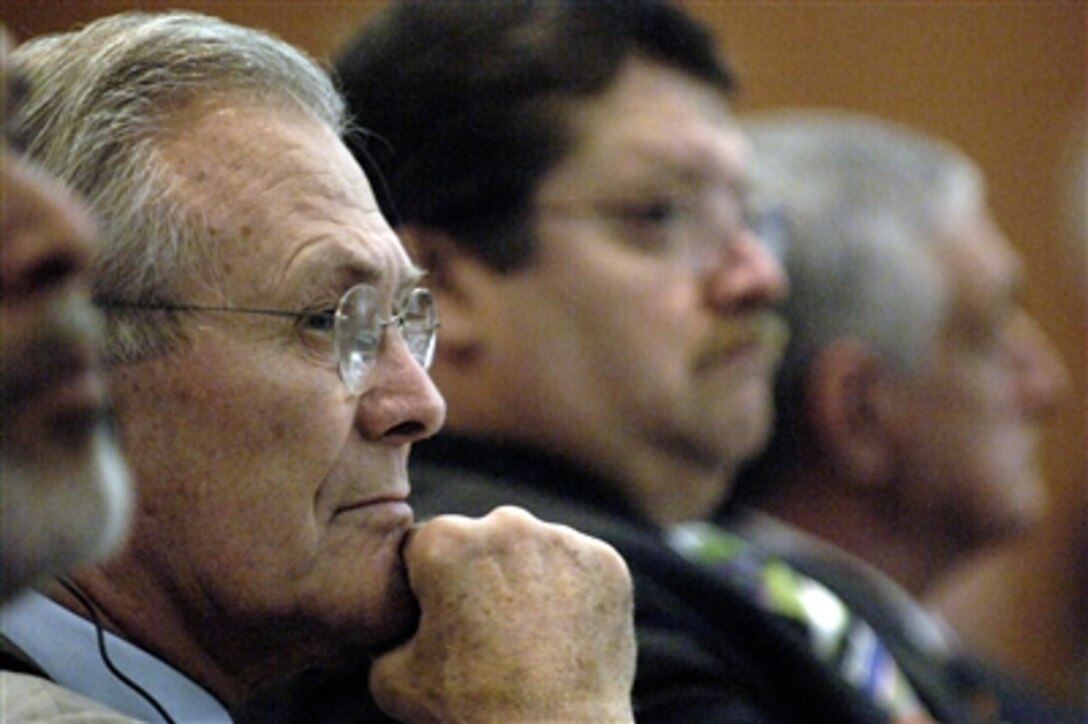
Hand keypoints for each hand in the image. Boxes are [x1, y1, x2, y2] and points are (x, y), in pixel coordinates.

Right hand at [370, 506, 634, 722]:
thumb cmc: (469, 710)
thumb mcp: (391, 678)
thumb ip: (386, 632)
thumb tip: (397, 620)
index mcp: (444, 540)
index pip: (426, 547)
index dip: (426, 586)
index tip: (438, 623)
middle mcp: (506, 523)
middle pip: (483, 540)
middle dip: (479, 574)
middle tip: (486, 632)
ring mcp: (563, 539)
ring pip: (534, 549)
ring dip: (527, 579)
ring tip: (528, 637)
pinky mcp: (606, 562)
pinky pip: (579, 568)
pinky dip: (572, 593)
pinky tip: (563, 636)